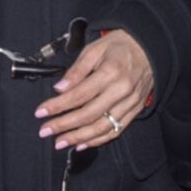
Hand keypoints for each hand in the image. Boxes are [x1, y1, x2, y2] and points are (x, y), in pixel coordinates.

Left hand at [36, 31, 152, 149]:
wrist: (149, 47)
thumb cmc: (120, 46)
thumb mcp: (95, 48)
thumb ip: (77, 69)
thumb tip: (60, 88)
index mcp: (110, 72)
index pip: (79, 95)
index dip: (58, 106)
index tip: (41, 112)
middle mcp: (122, 90)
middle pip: (88, 114)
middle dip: (64, 125)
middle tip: (45, 131)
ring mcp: (130, 102)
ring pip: (102, 127)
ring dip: (79, 138)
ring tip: (60, 142)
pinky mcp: (135, 110)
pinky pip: (116, 130)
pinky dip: (98, 140)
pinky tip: (82, 144)